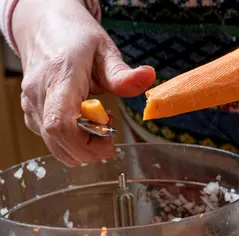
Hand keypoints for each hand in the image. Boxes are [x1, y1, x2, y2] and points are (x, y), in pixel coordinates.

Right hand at [12, 0, 155, 165]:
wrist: (44, 25)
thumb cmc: (76, 37)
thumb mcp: (105, 50)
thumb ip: (123, 73)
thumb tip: (149, 77)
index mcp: (59, 78)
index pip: (60, 124)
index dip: (85, 144)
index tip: (110, 138)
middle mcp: (39, 95)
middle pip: (58, 142)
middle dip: (90, 150)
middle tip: (109, 133)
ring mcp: (31, 106)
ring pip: (55, 146)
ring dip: (82, 146)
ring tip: (98, 123)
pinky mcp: (32, 114)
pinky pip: (52, 140)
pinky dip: (73, 141)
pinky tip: (85, 121)